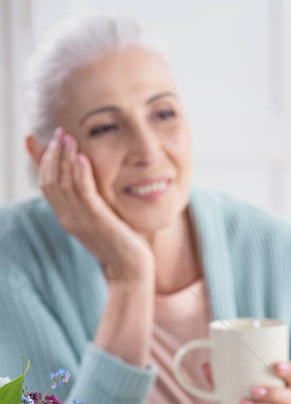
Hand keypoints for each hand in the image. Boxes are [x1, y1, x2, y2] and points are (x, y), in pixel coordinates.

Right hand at [38, 128, 152, 278]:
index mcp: (67, 218)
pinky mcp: (98, 221)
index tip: (55, 140)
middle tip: (60, 132)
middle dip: (53, 154)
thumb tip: (88, 184)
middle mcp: (69, 219)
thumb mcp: (100, 219)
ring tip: (69, 137)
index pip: (46, 185)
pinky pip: (84, 193)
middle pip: (50, 181)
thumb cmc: (121, 244)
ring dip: (65, 157)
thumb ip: (91, 202)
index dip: (46, 161)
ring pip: (63, 184)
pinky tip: (82, 156)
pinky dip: (80, 173)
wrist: (131, 270)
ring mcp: (81, 221)